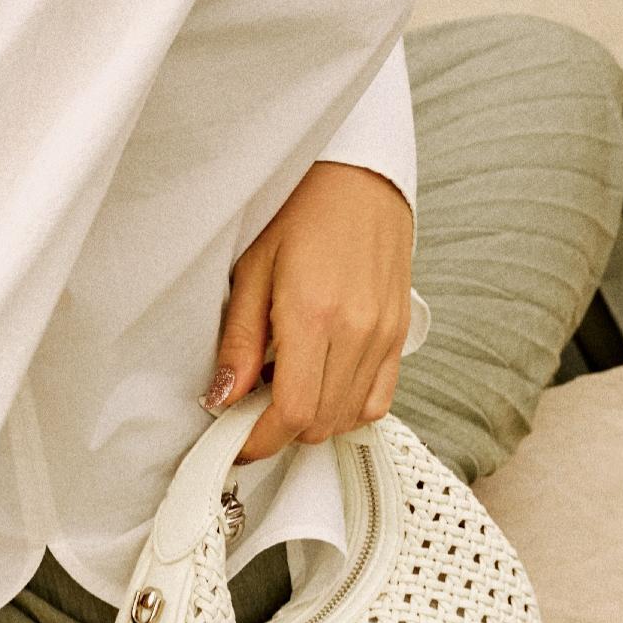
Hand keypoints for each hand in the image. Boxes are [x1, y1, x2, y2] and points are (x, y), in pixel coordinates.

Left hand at [204, 159, 413, 463]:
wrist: (359, 180)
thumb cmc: (300, 216)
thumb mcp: (251, 272)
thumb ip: (238, 343)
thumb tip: (223, 398)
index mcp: (314, 316)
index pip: (292, 410)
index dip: (260, 440)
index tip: (237, 442)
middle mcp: (357, 330)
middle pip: (320, 422)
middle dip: (280, 432)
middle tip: (252, 411)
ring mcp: (384, 334)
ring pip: (349, 417)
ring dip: (312, 420)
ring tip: (284, 389)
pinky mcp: (399, 334)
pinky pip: (378, 399)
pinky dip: (347, 408)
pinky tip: (322, 385)